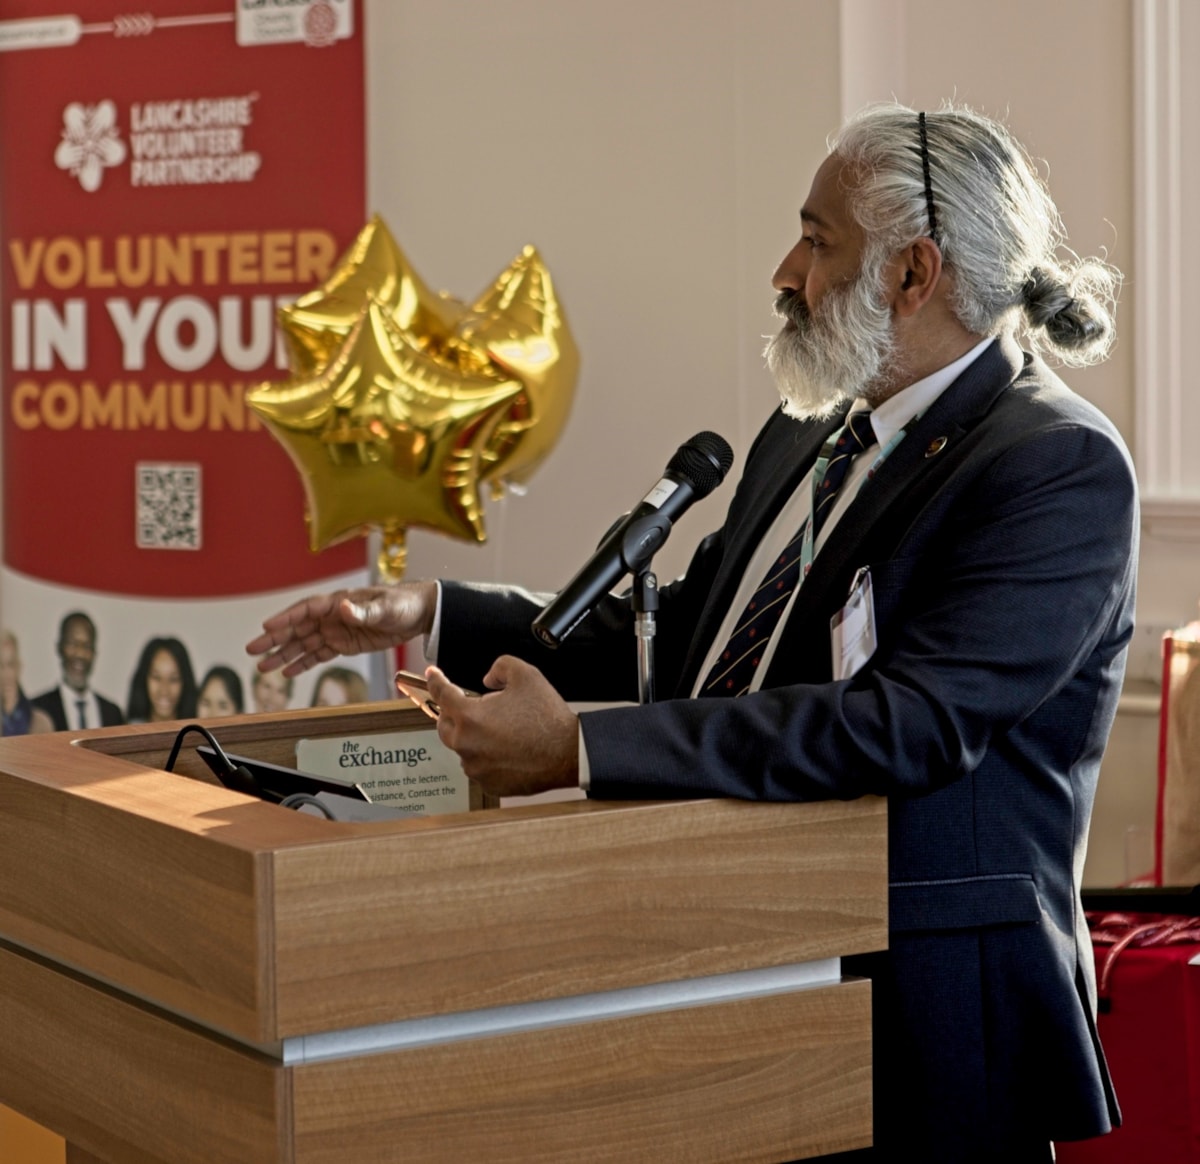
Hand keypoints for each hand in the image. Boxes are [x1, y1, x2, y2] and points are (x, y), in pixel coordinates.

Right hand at [245, 582, 437, 676]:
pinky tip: (288, 672)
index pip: (306, 610)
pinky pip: (319, 654)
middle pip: (297, 628)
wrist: (420, 613)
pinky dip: (303, 663)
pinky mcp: (344, 644)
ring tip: (263, 667)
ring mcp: (336, 630)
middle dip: (275, 639)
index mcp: (339, 602)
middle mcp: (332, 616)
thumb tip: (343, 607)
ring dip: (284, 655)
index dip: (286, 618)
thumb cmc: (403, 603)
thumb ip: (364, 610)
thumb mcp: (386, 607)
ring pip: (304, 644)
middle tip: (252, 650)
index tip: (268, 627)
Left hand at [426, 657, 578, 797]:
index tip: (432, 675)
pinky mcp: (488, 783)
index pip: (442, 694)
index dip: (436, 680)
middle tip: (478, 707)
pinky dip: (486, 756)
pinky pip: (478, 766)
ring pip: (462, 747)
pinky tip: (507, 748)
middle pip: (445, 725)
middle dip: (455, 713)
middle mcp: (466, 744)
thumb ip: (500, 667)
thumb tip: (487, 680)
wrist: (569, 753)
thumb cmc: (547, 717)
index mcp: (470, 717)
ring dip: (472, 736)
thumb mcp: (525, 675)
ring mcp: (476, 768)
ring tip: (502, 730)